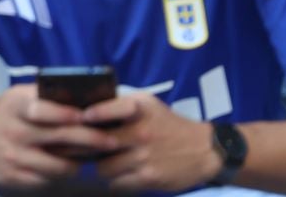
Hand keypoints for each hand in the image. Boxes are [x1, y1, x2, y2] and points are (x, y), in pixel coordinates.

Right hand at [0, 84, 121, 191]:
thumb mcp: (10, 100)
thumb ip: (40, 98)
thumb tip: (79, 100)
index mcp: (16, 106)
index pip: (49, 109)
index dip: (73, 114)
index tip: (94, 115)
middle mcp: (17, 132)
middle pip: (63, 138)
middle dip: (93, 140)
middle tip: (113, 141)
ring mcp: (16, 158)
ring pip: (62, 165)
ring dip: (80, 162)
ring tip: (92, 157)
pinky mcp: (16, 180)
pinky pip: (49, 180)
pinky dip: (61, 174)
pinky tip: (68, 168)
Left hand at [86, 92, 221, 192]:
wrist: (203, 150)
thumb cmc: (168, 124)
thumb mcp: (148, 104)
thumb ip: (120, 103)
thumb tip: (86, 107)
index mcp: (139, 109)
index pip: (106, 110)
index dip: (90, 115)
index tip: (82, 120)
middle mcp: (141, 132)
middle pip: (97, 144)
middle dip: (87, 147)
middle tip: (82, 149)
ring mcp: (144, 157)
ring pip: (104, 168)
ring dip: (102, 166)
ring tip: (107, 162)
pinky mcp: (149, 178)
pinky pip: (117, 184)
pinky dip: (115, 181)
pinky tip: (121, 174)